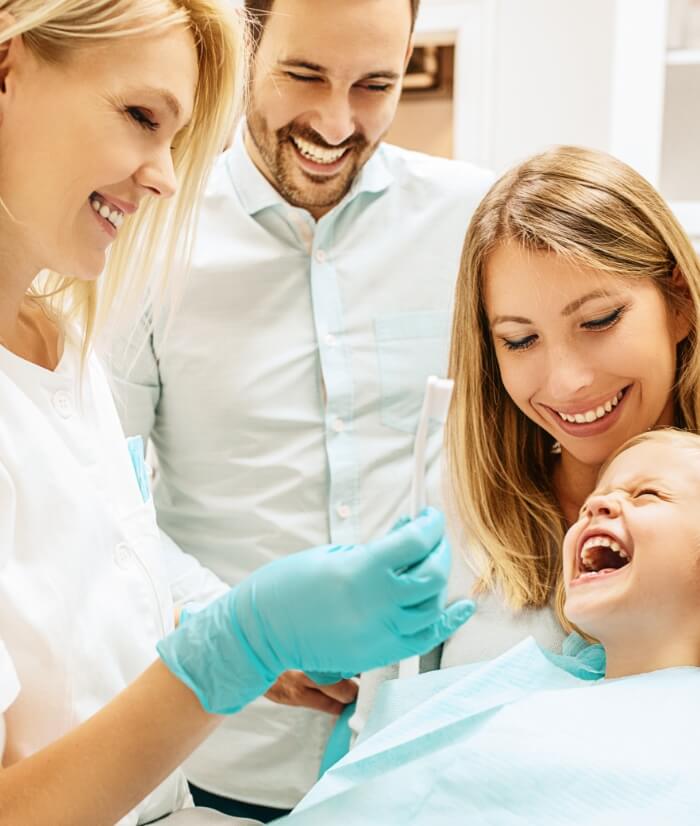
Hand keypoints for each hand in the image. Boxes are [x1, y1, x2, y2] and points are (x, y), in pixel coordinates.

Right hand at [157, 507, 474, 713]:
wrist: (264, 631)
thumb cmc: (291, 585)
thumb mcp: (335, 554)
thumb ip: (378, 547)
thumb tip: (410, 531)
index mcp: (363, 572)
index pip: (416, 542)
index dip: (429, 524)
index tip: (429, 516)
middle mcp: (379, 605)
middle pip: (432, 573)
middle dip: (438, 549)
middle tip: (431, 536)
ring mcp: (381, 634)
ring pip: (432, 605)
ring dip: (438, 579)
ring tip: (430, 563)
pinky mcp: (380, 654)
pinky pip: (426, 638)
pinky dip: (449, 621)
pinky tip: (463, 605)